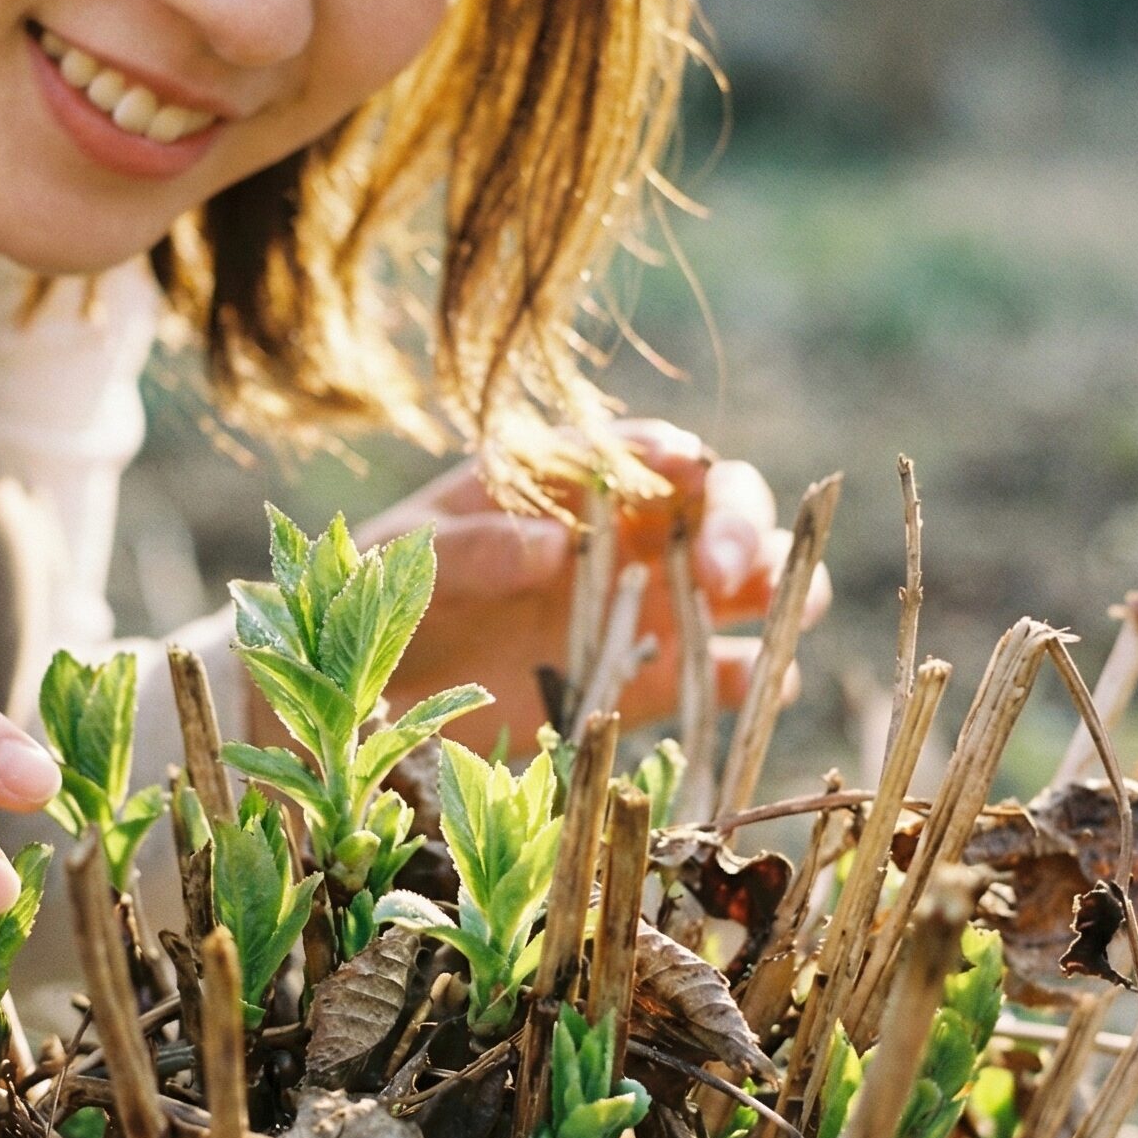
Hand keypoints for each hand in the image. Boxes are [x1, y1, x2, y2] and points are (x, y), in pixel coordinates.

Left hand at [362, 420, 830, 747]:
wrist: (362, 690)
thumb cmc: (381, 595)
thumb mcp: (405, 560)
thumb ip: (471, 547)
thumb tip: (554, 546)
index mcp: (571, 478)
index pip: (651, 447)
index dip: (680, 458)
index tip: (678, 479)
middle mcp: (627, 533)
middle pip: (731, 502)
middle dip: (742, 524)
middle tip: (714, 571)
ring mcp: (649, 607)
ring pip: (758, 583)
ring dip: (774, 592)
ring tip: (744, 619)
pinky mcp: (654, 687)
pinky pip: (732, 675)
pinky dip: (754, 679)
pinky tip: (744, 687)